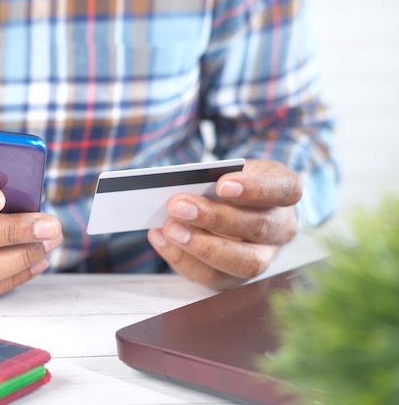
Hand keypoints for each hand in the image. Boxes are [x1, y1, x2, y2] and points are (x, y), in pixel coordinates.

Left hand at [147, 159, 301, 289]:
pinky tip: (160, 239)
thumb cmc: (230, 182)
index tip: (222, 184)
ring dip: (201, 247)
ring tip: (169, 228)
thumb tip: (178, 189)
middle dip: (214, 219)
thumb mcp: (227, 169)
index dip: (255, 189)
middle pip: (258, 227)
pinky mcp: (239, 278)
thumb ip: (210, 177)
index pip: (284, 190)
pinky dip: (183, 260)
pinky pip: (215, 277)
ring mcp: (265, 256)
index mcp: (285, 191)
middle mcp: (281, 227)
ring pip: (243, 262)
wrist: (232, 206)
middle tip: (177, 207)